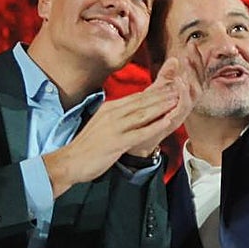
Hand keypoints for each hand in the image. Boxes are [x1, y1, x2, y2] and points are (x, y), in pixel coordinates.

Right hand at [42, 74, 183, 197]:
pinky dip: (155, 125)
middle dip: (161, 94)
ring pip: (142, 113)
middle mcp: (112, 114)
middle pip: (141, 102)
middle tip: (178, 88)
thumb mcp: (100, 124)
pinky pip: (140, 132)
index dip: (153, 91)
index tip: (168, 86)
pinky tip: (167, 121)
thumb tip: (127, 112)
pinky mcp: (117, 142)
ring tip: (176, 99)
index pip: (135, 97)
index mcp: (109, 109)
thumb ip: (114, 117)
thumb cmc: (86, 145)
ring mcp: (115, 128)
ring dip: (161, 106)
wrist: (70, 161)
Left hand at [127, 56, 194, 156]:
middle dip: (197, 64)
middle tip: (192, 48)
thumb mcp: (157, 92)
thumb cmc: (149, 116)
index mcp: (183, 95)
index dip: (196, 59)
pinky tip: (179, 82)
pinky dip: (183, 94)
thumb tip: (174, 59)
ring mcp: (182, 113)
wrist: (139, 139)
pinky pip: (184, 107)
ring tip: (187, 61)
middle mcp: (186, 104)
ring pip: (195, 93)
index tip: (192, 44)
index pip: (195, 74)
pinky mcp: (175, 121)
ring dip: (192, 76)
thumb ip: (166, 77)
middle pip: (199, 81)